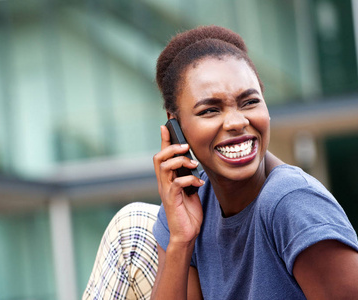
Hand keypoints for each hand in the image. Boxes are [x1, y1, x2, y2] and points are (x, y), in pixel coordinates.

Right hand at [153, 125, 203, 245]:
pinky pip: (176, 183)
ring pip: (164, 167)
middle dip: (171, 147)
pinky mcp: (171, 200)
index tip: (167, 124)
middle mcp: (163, 183)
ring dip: (180, 161)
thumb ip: (189, 175)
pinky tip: (199, 183)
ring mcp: (166, 191)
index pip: (162, 155)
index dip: (164, 139)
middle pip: (158, 157)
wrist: (186, 234)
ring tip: (193, 164)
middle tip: (186, 146)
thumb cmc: (188, 211)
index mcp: (167, 178)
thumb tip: (195, 162)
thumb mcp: (190, 189)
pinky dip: (189, 179)